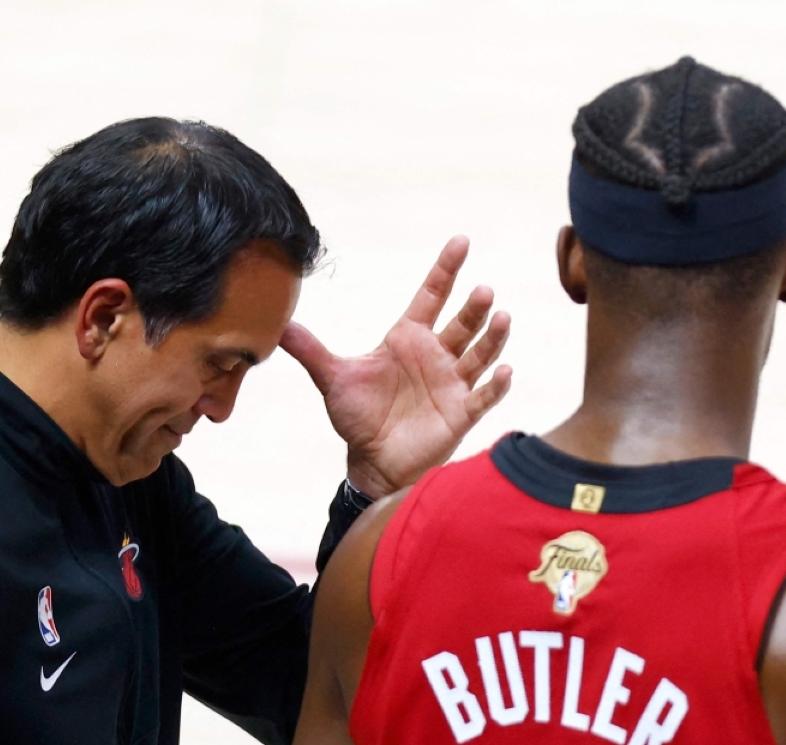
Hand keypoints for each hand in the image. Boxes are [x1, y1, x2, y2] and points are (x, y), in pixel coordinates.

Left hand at [281, 236, 511, 498]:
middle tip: (482, 290)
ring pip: (479, 353)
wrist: (371, 462)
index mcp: (408, 339)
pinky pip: (484, 395)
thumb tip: (279, 325)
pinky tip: (505, 370)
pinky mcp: (461, 412)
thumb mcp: (333, 379)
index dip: (446, 269)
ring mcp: (452, 383)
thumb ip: (311, 350)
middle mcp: (436, 355)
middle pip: (461, 323)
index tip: (461, 241)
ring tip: (501, 317)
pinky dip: (496, 384)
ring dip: (492, 337)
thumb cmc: (357, 417)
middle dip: (473, 308)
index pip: (432, 295)